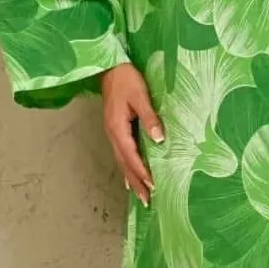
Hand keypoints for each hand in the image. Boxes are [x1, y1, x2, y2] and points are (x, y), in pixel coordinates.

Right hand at [100, 64, 163, 205]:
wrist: (110, 66)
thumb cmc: (126, 79)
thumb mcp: (140, 96)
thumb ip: (149, 117)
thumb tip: (159, 139)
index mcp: (117, 128)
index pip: (131, 156)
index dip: (142, 172)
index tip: (153, 185)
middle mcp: (113, 134)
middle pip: (124, 164)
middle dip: (136, 183)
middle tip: (147, 201)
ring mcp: (112, 133)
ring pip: (122, 162)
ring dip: (131, 179)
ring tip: (141, 196)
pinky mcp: (115, 130)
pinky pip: (121, 155)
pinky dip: (127, 168)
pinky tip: (130, 178)